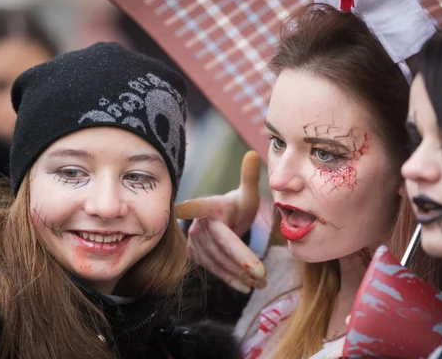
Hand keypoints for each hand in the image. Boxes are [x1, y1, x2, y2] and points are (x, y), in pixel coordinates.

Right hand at [175, 151, 266, 292]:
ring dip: (238, 273)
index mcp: (211, 205)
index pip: (200, 206)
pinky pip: (213, 269)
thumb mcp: (247, 194)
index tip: (178, 208)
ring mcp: (195, 240)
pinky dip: (230, 279)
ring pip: (217, 260)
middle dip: (240, 261)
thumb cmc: (238, 206)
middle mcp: (198, 223)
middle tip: (262, 275)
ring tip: (261, 283)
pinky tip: (246, 288)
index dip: (190, 207)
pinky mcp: (196, 255)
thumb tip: (254, 153)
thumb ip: (249, 178)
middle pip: (219, 243)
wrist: (225, 222)